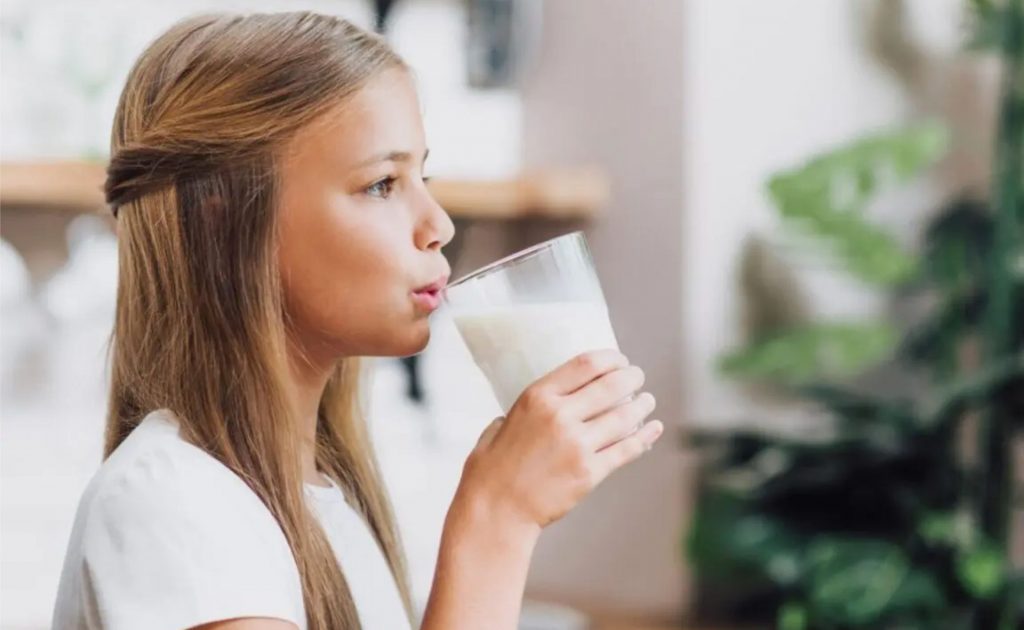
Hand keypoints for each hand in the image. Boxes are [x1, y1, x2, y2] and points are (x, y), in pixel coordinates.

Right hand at [455, 349, 662, 533]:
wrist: (496, 509)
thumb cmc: (493, 468)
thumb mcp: (504, 422)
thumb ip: (529, 408)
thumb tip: (550, 400)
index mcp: (537, 397)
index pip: (586, 365)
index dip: (611, 359)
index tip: (620, 360)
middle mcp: (560, 416)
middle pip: (612, 386)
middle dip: (632, 378)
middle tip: (638, 377)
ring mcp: (577, 445)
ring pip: (624, 416)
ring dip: (642, 405)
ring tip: (647, 401)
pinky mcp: (589, 472)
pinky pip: (626, 449)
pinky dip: (645, 437)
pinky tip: (653, 429)